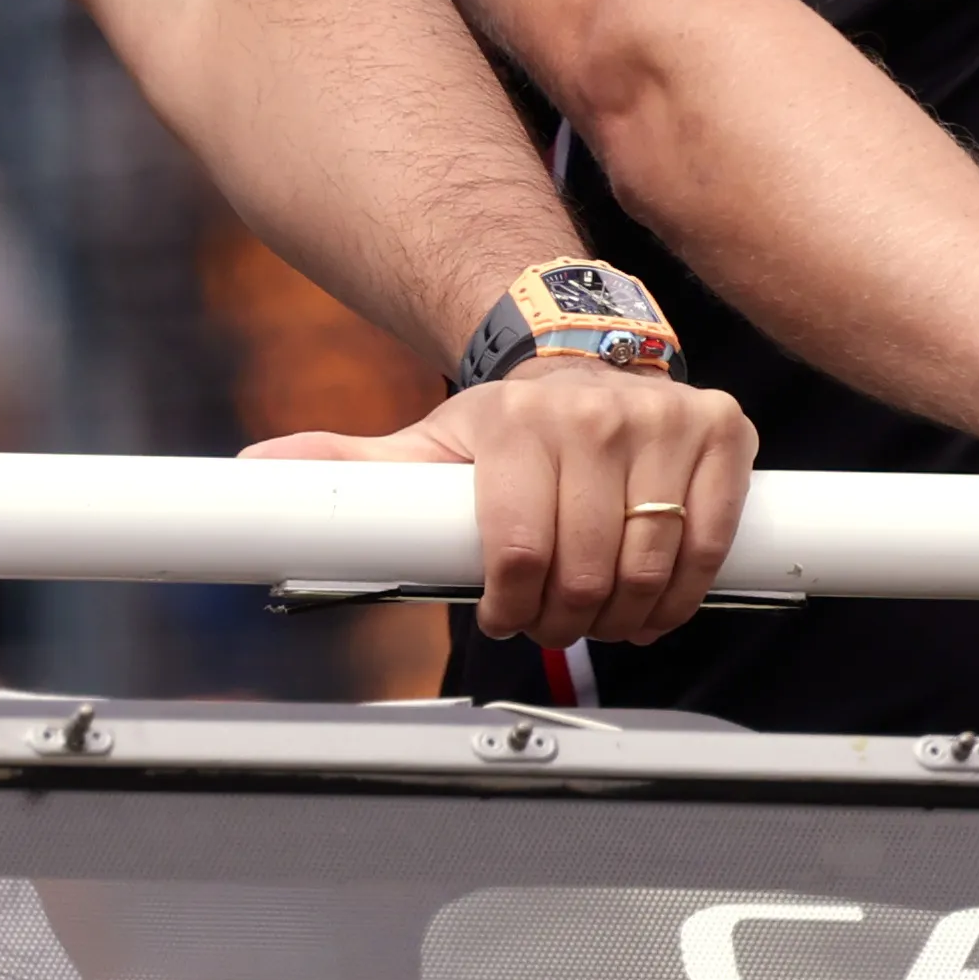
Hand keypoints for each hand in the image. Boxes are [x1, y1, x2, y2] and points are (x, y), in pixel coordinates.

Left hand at [245, 362, 756, 650]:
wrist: (582, 357)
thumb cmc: (505, 423)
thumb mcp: (426, 443)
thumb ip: (350, 466)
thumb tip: (255, 468)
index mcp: (516, 421)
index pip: (516, 552)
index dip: (511, 607)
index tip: (506, 617)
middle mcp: (595, 413)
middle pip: (586, 569)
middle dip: (567, 619)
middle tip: (556, 622)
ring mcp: (666, 419)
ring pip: (651, 562)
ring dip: (627, 614)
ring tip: (603, 614)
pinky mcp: (723, 430)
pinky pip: (712, 538)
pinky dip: (686, 586)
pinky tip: (656, 594)